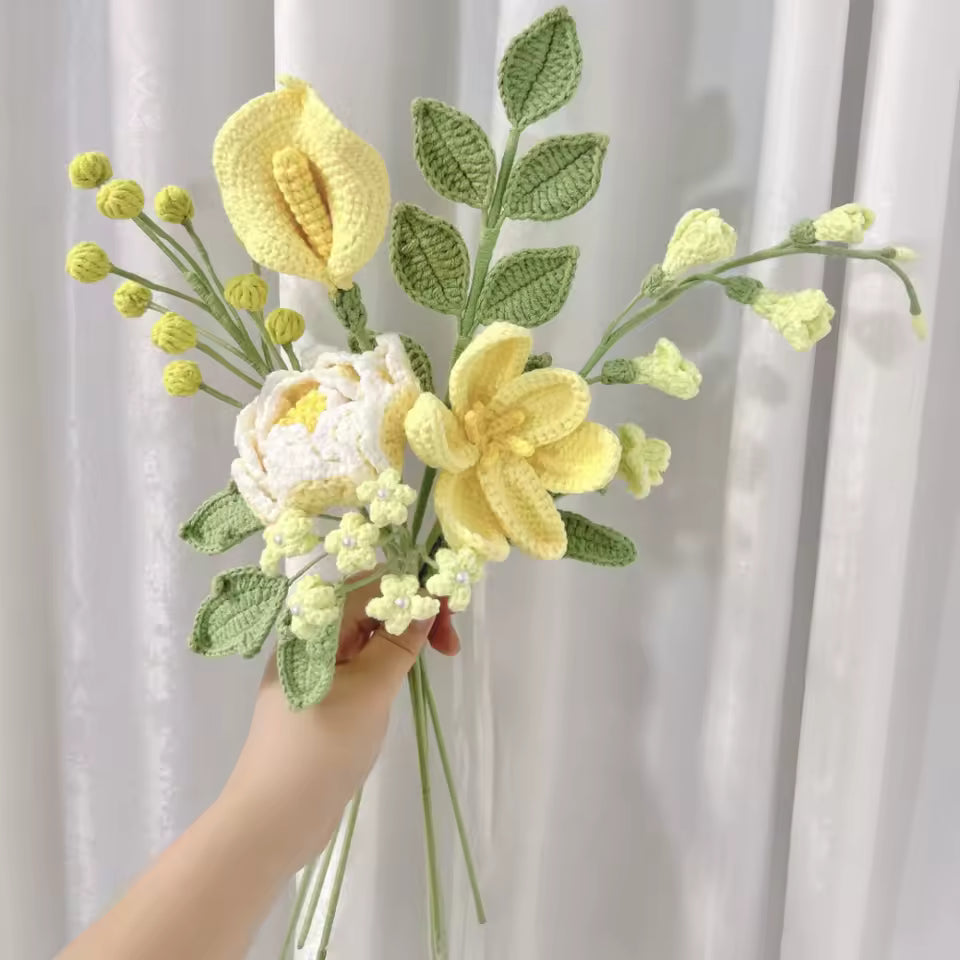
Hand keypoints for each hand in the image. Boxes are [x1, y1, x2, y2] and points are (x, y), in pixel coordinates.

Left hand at [220, 576, 459, 871]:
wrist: (273, 819)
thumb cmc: (320, 748)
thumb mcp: (370, 689)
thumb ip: (399, 642)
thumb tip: (424, 602)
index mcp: (312, 626)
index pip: (369, 583)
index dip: (413, 587)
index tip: (451, 610)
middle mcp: (309, 639)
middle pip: (368, 604)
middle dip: (412, 612)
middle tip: (451, 644)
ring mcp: (313, 669)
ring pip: (367, 635)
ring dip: (403, 637)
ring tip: (439, 656)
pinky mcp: (320, 697)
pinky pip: (359, 663)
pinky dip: (387, 662)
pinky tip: (405, 676)